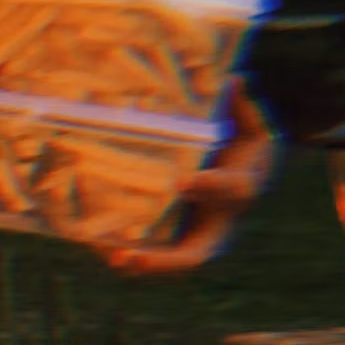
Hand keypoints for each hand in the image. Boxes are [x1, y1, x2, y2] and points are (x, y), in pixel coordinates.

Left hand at [102, 79, 277, 276]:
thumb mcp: (248, 125)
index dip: (209, 186)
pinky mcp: (172, 240)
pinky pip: (149, 254)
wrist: (242, 174)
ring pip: (168, 263)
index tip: (183, 181)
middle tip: (135, 258)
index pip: (232, 190)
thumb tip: (232, 80)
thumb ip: (239, 106)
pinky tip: (95, 246)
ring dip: (139, 265)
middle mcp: (217, 223)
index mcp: (241, 188)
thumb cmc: (242, 145)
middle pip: (198, 254)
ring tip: (111, 260)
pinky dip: (124, 254)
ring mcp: (193, 237)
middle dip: (167, 261)